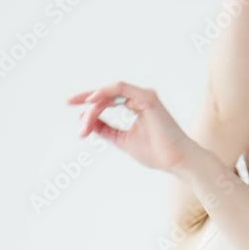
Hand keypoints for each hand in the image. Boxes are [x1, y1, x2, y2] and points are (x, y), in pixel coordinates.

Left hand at [67, 81, 198, 172]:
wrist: (177, 161)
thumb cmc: (156, 152)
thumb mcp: (122, 140)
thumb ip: (106, 129)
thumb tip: (87, 121)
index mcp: (137, 105)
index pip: (108, 99)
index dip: (89, 105)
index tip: (74, 113)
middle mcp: (141, 98)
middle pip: (106, 94)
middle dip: (87, 101)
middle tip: (72, 109)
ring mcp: (145, 96)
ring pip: (110, 92)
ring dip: (94, 104)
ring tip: (83, 118)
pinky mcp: (148, 99)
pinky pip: (121, 89)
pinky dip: (105, 92)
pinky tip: (91, 100)